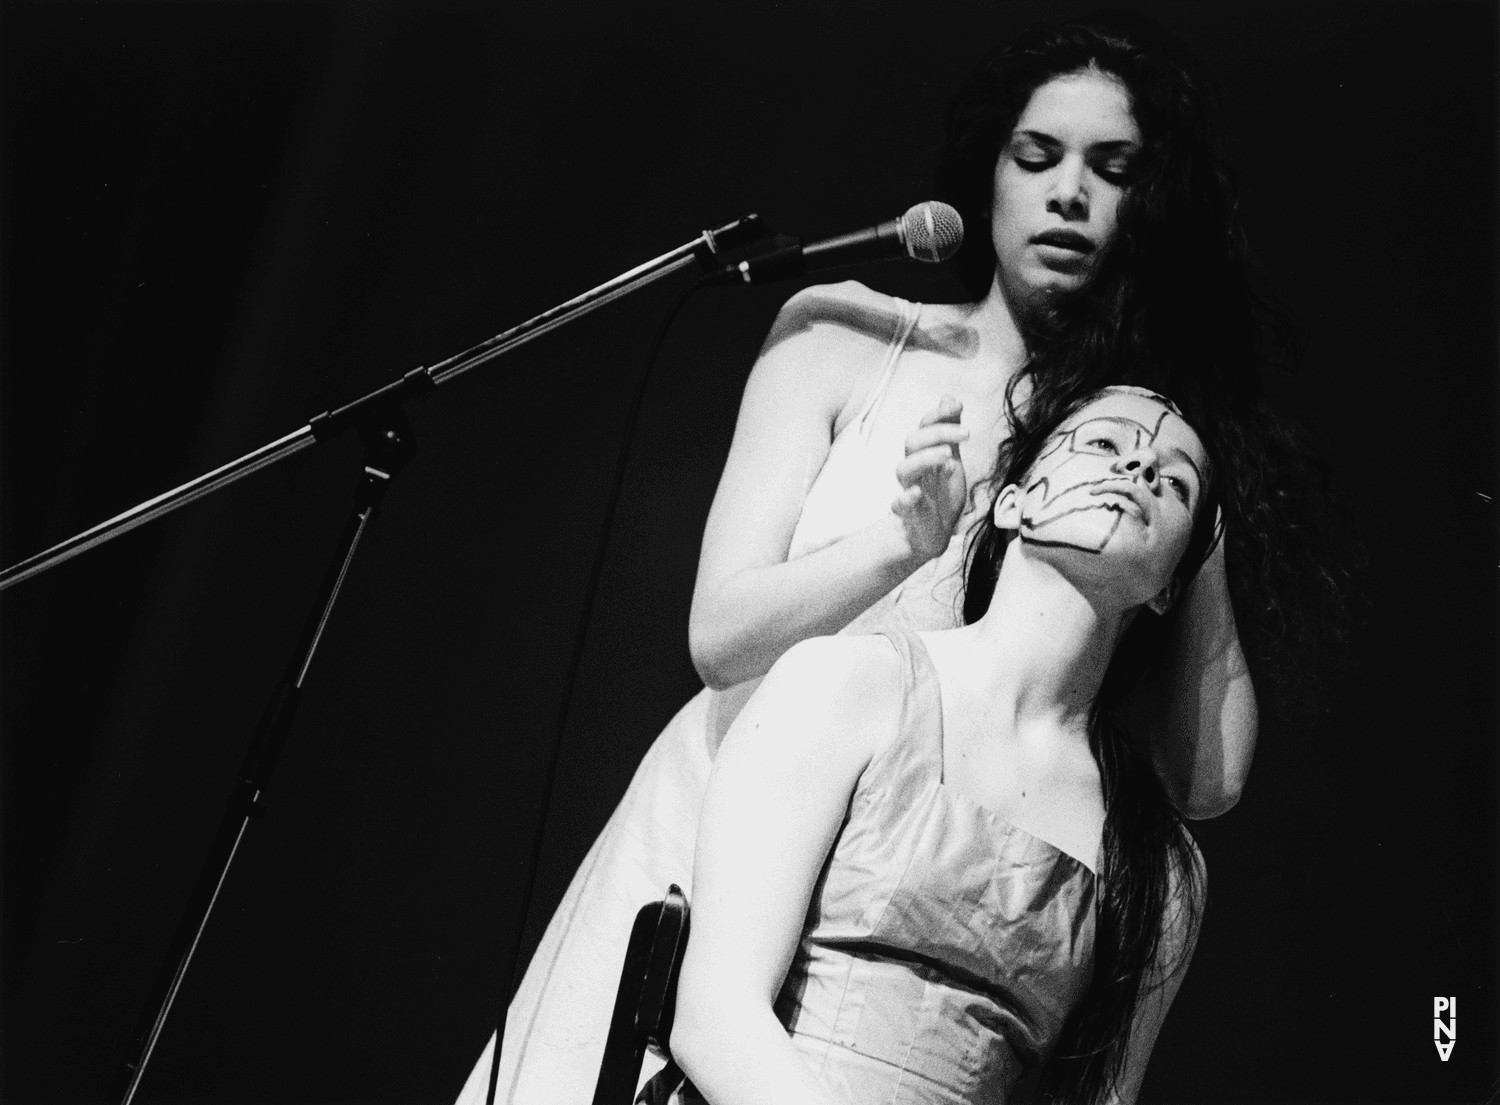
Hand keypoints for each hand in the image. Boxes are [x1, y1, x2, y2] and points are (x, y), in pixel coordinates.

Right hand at [892, 395, 968, 561]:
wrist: (931, 533)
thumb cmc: (939, 493)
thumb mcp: (950, 458)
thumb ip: (949, 432)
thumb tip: (950, 398)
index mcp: (924, 454)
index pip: (925, 427)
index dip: (938, 415)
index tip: (957, 407)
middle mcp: (915, 469)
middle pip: (913, 443)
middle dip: (937, 433)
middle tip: (966, 433)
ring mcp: (909, 490)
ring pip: (904, 470)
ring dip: (924, 459)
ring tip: (947, 457)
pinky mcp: (908, 514)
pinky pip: (898, 504)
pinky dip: (905, 498)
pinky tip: (916, 494)